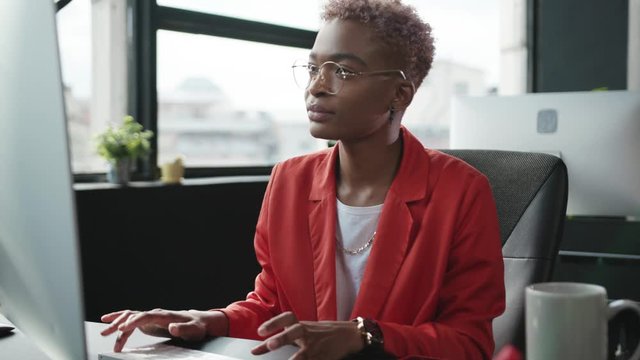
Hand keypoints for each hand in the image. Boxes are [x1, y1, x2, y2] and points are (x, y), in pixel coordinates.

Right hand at [100, 308, 227, 351]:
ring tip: (104, 334)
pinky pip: (131, 320)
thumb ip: (183, 329)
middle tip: (108, 333)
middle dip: (120, 324)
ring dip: (116, 324)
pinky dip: (119, 321)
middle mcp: (155, 313)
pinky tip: (109, 324)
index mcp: (165, 316)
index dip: (133, 322)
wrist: (197, 321)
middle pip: (134, 316)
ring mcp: (151, 316)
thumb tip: (172, 327)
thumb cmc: (196, 327)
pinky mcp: (148, 321)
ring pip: (129, 317)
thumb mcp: (193, 330)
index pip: (146, 316)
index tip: (122, 329)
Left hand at [251, 311, 363, 359]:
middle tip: (270, 345)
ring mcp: (316, 347)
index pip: (286, 319)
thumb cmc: (320, 333)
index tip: (260, 331)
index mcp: (301, 325)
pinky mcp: (324, 358)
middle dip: (282, 338)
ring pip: (305, 352)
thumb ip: (283, 338)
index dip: (273, 323)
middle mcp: (308, 334)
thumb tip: (258, 348)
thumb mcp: (304, 330)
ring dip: (296, 358)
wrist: (347, 335)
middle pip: (294, 331)